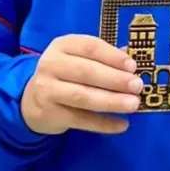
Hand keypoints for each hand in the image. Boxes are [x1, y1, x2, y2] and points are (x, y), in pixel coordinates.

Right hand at [21, 34, 143, 134]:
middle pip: (87, 72)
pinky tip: (121, 125)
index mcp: (63, 45)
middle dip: (115, 80)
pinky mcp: (48, 113)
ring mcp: (46, 90)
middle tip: (137, 86)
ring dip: (111, 101)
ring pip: (82, 96)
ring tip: (133, 104)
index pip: (90, 47)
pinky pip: (79, 120)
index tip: (133, 66)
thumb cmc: (66, 73)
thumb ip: (103, 58)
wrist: (31, 100)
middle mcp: (51, 65)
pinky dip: (102, 123)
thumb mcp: (80, 58)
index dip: (113, 56)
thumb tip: (132, 66)